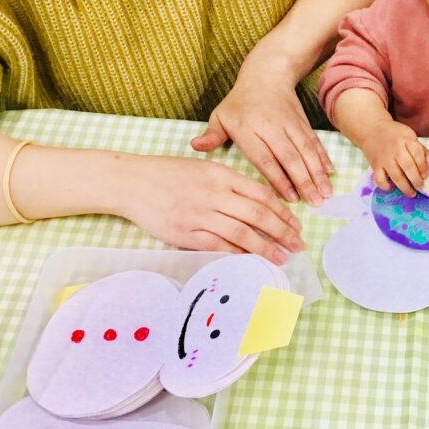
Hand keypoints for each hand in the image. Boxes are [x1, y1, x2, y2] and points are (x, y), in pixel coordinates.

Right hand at [118, 154, 304, 264]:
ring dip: (264, 247)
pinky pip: (217, 245)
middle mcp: (213, 194)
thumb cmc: (168, 174)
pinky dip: (236, 254)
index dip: (282, 211)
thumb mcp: (203, 168)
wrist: (130, 182)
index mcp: (221, 175)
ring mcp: (199, 214)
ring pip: (241, 233)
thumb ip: (230, 184)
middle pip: (257, 215)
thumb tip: (259, 204)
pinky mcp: (184, 233)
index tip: (296, 224)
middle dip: (282, 231)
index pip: (261, 194)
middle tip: (298, 244)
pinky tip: (251, 260)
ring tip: (281, 257)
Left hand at [191, 64, 333, 206]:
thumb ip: (212, 135)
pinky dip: (323, 158)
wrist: (267, 74)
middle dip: (305, 181)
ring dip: (317, 173)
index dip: (279, 179)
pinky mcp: (303, 123)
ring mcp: (291, 125)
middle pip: (291, 158)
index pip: (266, 159)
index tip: (290, 198)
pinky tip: (330, 173)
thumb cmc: (240, 102)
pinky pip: (315, 142)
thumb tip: (195, 146)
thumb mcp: (221, 115)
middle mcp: (273, 128)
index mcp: (249, 130)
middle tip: (315, 203)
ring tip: (326, 193)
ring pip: (307, 151)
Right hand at [361, 120, 428, 196]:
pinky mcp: (375, 165)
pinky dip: (385, 186)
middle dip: (416, 180)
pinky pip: (380, 179)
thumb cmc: (394, 134)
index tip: (426, 176)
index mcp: (406, 140)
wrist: (372, 129)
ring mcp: (385, 158)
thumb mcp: (409, 135)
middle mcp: (396, 149)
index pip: (418, 154)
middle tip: (420, 187)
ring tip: (411, 193)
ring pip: (396, 176)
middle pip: (408, 167)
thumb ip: (419, 148)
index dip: (423, 167)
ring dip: (405, 187)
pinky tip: (391, 187)